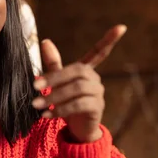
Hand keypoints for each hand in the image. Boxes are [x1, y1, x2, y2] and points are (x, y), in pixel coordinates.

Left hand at [31, 25, 126, 142]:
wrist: (76, 130)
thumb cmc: (67, 104)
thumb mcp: (57, 84)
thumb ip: (53, 64)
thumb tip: (46, 41)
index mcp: (86, 71)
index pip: (100, 52)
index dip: (109, 40)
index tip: (122, 26)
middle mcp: (95, 79)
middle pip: (77, 71)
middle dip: (55, 78)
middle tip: (35, 86)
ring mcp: (98, 93)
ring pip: (77, 89)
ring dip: (54, 97)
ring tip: (36, 105)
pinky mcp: (97, 108)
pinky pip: (79, 105)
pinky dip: (61, 109)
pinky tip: (47, 114)